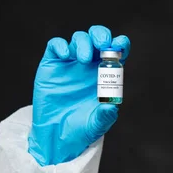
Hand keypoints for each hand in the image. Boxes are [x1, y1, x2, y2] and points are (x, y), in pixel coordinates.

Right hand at [27, 25, 130, 165]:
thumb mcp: (96, 125)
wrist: (56, 137)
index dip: (120, 44)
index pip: (117, 52)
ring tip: (84, 60)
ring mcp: (70, 63)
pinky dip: (61, 45)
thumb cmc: (81, 129)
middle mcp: (89, 65)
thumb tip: (111, 106)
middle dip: (102, 35)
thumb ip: (105, 116)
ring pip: (79, 38)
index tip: (120, 45)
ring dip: (84, 43)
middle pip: (97, 38)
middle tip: (103, 45)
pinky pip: (55, 45)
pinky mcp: (52, 64)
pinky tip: (66, 56)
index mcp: (106, 75)